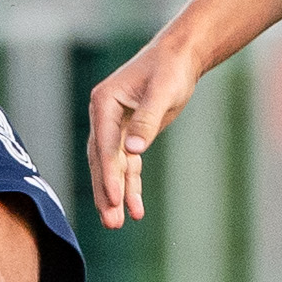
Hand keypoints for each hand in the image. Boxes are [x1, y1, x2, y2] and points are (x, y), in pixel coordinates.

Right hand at [86, 38, 207, 226]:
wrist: (179, 57)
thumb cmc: (170, 69)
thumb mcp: (162, 92)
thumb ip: (147, 120)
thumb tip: (134, 150)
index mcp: (104, 102)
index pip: (104, 145)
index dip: (108, 173)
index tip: (113, 198)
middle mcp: (104, 116)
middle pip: (102, 160)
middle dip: (106, 192)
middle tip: (110, 221)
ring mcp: (115, 127)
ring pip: (112, 167)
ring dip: (115, 194)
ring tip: (116, 224)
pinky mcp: (130, 135)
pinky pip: (128, 165)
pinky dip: (131, 186)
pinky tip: (136, 208)